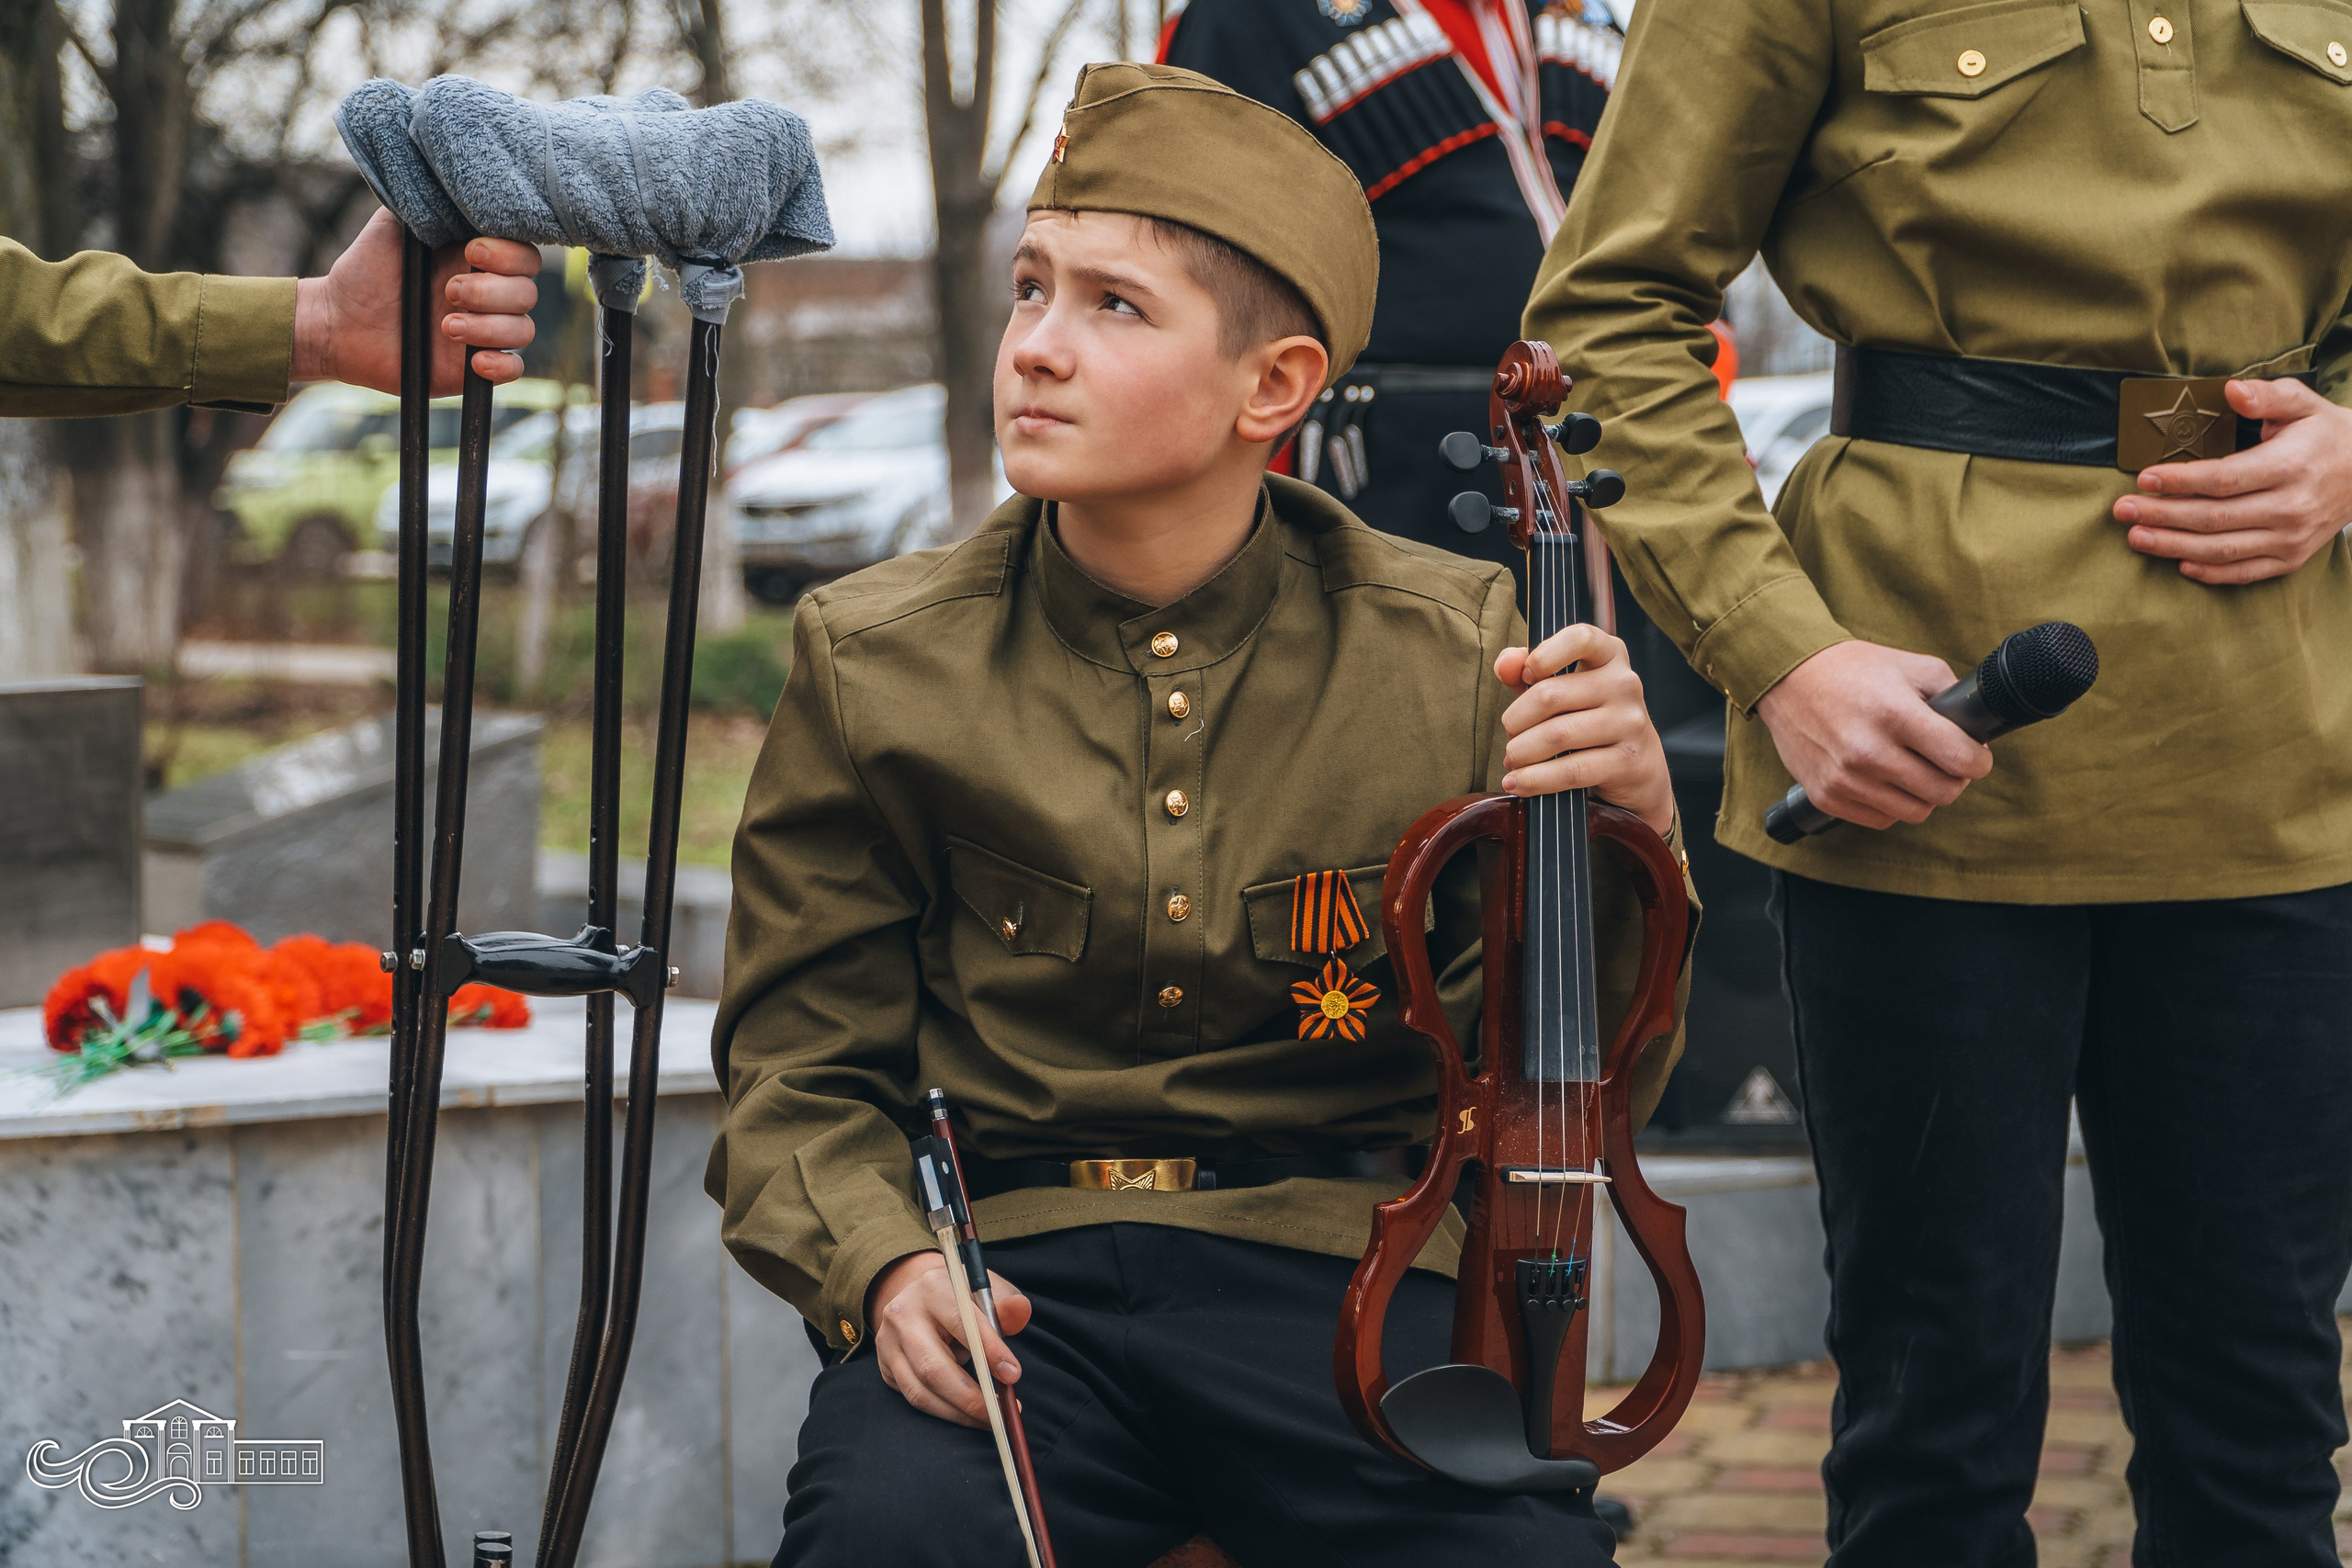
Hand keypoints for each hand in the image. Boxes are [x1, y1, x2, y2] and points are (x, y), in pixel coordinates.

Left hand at [290, 207, 540, 393]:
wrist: (339, 320)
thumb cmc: (366, 270)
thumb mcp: (395, 224)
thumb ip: (430, 205)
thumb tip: (464, 191)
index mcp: (479, 259)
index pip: (524, 255)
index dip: (508, 255)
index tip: (470, 252)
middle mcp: (489, 294)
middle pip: (527, 293)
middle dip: (491, 292)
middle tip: (449, 292)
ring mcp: (485, 332)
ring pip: (523, 330)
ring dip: (490, 329)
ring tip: (446, 327)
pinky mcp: (474, 368)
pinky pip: (513, 369)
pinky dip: (501, 367)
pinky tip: (473, 361)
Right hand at [869, 1250, 1031, 1428]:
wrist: (922, 1298)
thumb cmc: (962, 1297)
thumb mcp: (987, 1291)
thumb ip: (1005, 1305)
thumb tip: (1020, 1310)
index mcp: (931, 1288)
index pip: (959, 1321)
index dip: (988, 1350)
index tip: (1012, 1375)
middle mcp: (902, 1315)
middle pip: (933, 1367)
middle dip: (972, 1397)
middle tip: (1002, 1413)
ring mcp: (889, 1344)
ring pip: (921, 1390)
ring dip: (959, 1413)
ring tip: (990, 1419)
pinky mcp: (886, 1367)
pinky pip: (914, 1398)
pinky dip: (945, 1412)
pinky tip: (968, 1414)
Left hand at [1495, 623, 1675, 835]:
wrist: (1639, 770)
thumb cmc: (1590, 721)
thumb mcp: (1562, 689)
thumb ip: (1528, 672)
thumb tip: (1505, 662)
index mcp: (1610, 655)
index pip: (1580, 638)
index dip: (1544, 655)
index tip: (1527, 676)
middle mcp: (1625, 684)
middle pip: (1551, 695)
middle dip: (1516, 721)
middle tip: (1510, 735)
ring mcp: (1630, 723)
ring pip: (1557, 735)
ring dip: (1521, 753)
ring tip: (1512, 760)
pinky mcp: (1627, 762)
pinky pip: (1570, 771)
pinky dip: (1535, 780)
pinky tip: (1518, 783)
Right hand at [1754, 640, 1991, 829]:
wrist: (1789, 679)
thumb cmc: (1854, 670)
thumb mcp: (1911, 666)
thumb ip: (1951, 696)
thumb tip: (1977, 733)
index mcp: (1896, 714)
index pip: (1962, 760)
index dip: (1979, 761)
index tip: (1974, 755)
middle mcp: (1869, 751)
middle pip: (1943, 793)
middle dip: (1954, 778)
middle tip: (1944, 762)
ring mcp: (1845, 779)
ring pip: (1915, 812)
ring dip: (1922, 794)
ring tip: (1913, 770)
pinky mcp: (1826, 796)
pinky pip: (1881, 820)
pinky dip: (1890, 804)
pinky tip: (1883, 779)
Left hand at [2114, 378, 2351, 584]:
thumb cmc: (2326, 434)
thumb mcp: (2303, 404)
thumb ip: (2267, 396)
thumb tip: (2232, 390)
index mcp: (2290, 468)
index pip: (2224, 479)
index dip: (2181, 481)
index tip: (2144, 478)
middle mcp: (2290, 508)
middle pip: (2214, 518)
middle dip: (2162, 515)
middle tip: (2122, 510)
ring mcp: (2291, 538)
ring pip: (2223, 549)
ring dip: (2174, 546)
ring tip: (2136, 537)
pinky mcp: (2292, 558)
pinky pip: (2245, 573)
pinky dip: (2210, 572)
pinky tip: (2179, 563)